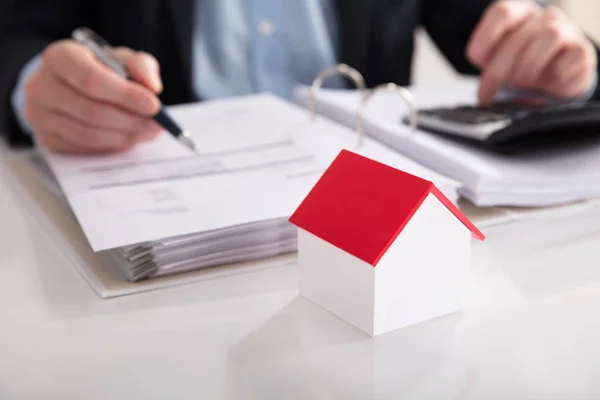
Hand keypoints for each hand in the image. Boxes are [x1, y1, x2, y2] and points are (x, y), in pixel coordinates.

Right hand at [23, 40, 163, 153]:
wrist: (68, 84)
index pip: (92, 80)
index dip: (126, 95)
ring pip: (89, 134)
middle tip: (158, 125)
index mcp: (59, 58)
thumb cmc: (99, 69)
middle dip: (131, 121)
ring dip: (125, 137)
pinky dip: (113, 146)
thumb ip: (141, 67)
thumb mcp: (121, 59)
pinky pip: (85, 148)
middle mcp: (42, 86)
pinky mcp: (47, 138)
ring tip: (149, 132)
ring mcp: (41, 115)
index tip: (154, 105)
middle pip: (92, 111)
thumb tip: (153, 87)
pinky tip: (129, 138)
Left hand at [466, 1, 596, 103]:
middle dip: (499, 70)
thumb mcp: (498, 64)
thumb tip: (483, 94)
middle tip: (490, 92)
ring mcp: (566, 30)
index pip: (501, 12)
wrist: (556, 78)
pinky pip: (570, 58)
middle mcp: (542, 17)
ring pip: (549, 36)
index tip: (478, 64)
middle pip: (518, 36)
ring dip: (528, 67)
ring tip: (521, 84)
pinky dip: (555, 76)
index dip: (486, 41)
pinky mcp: (582, 50)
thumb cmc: (522, 67)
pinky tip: (548, 82)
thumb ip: (488, 67)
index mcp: (518, 14)